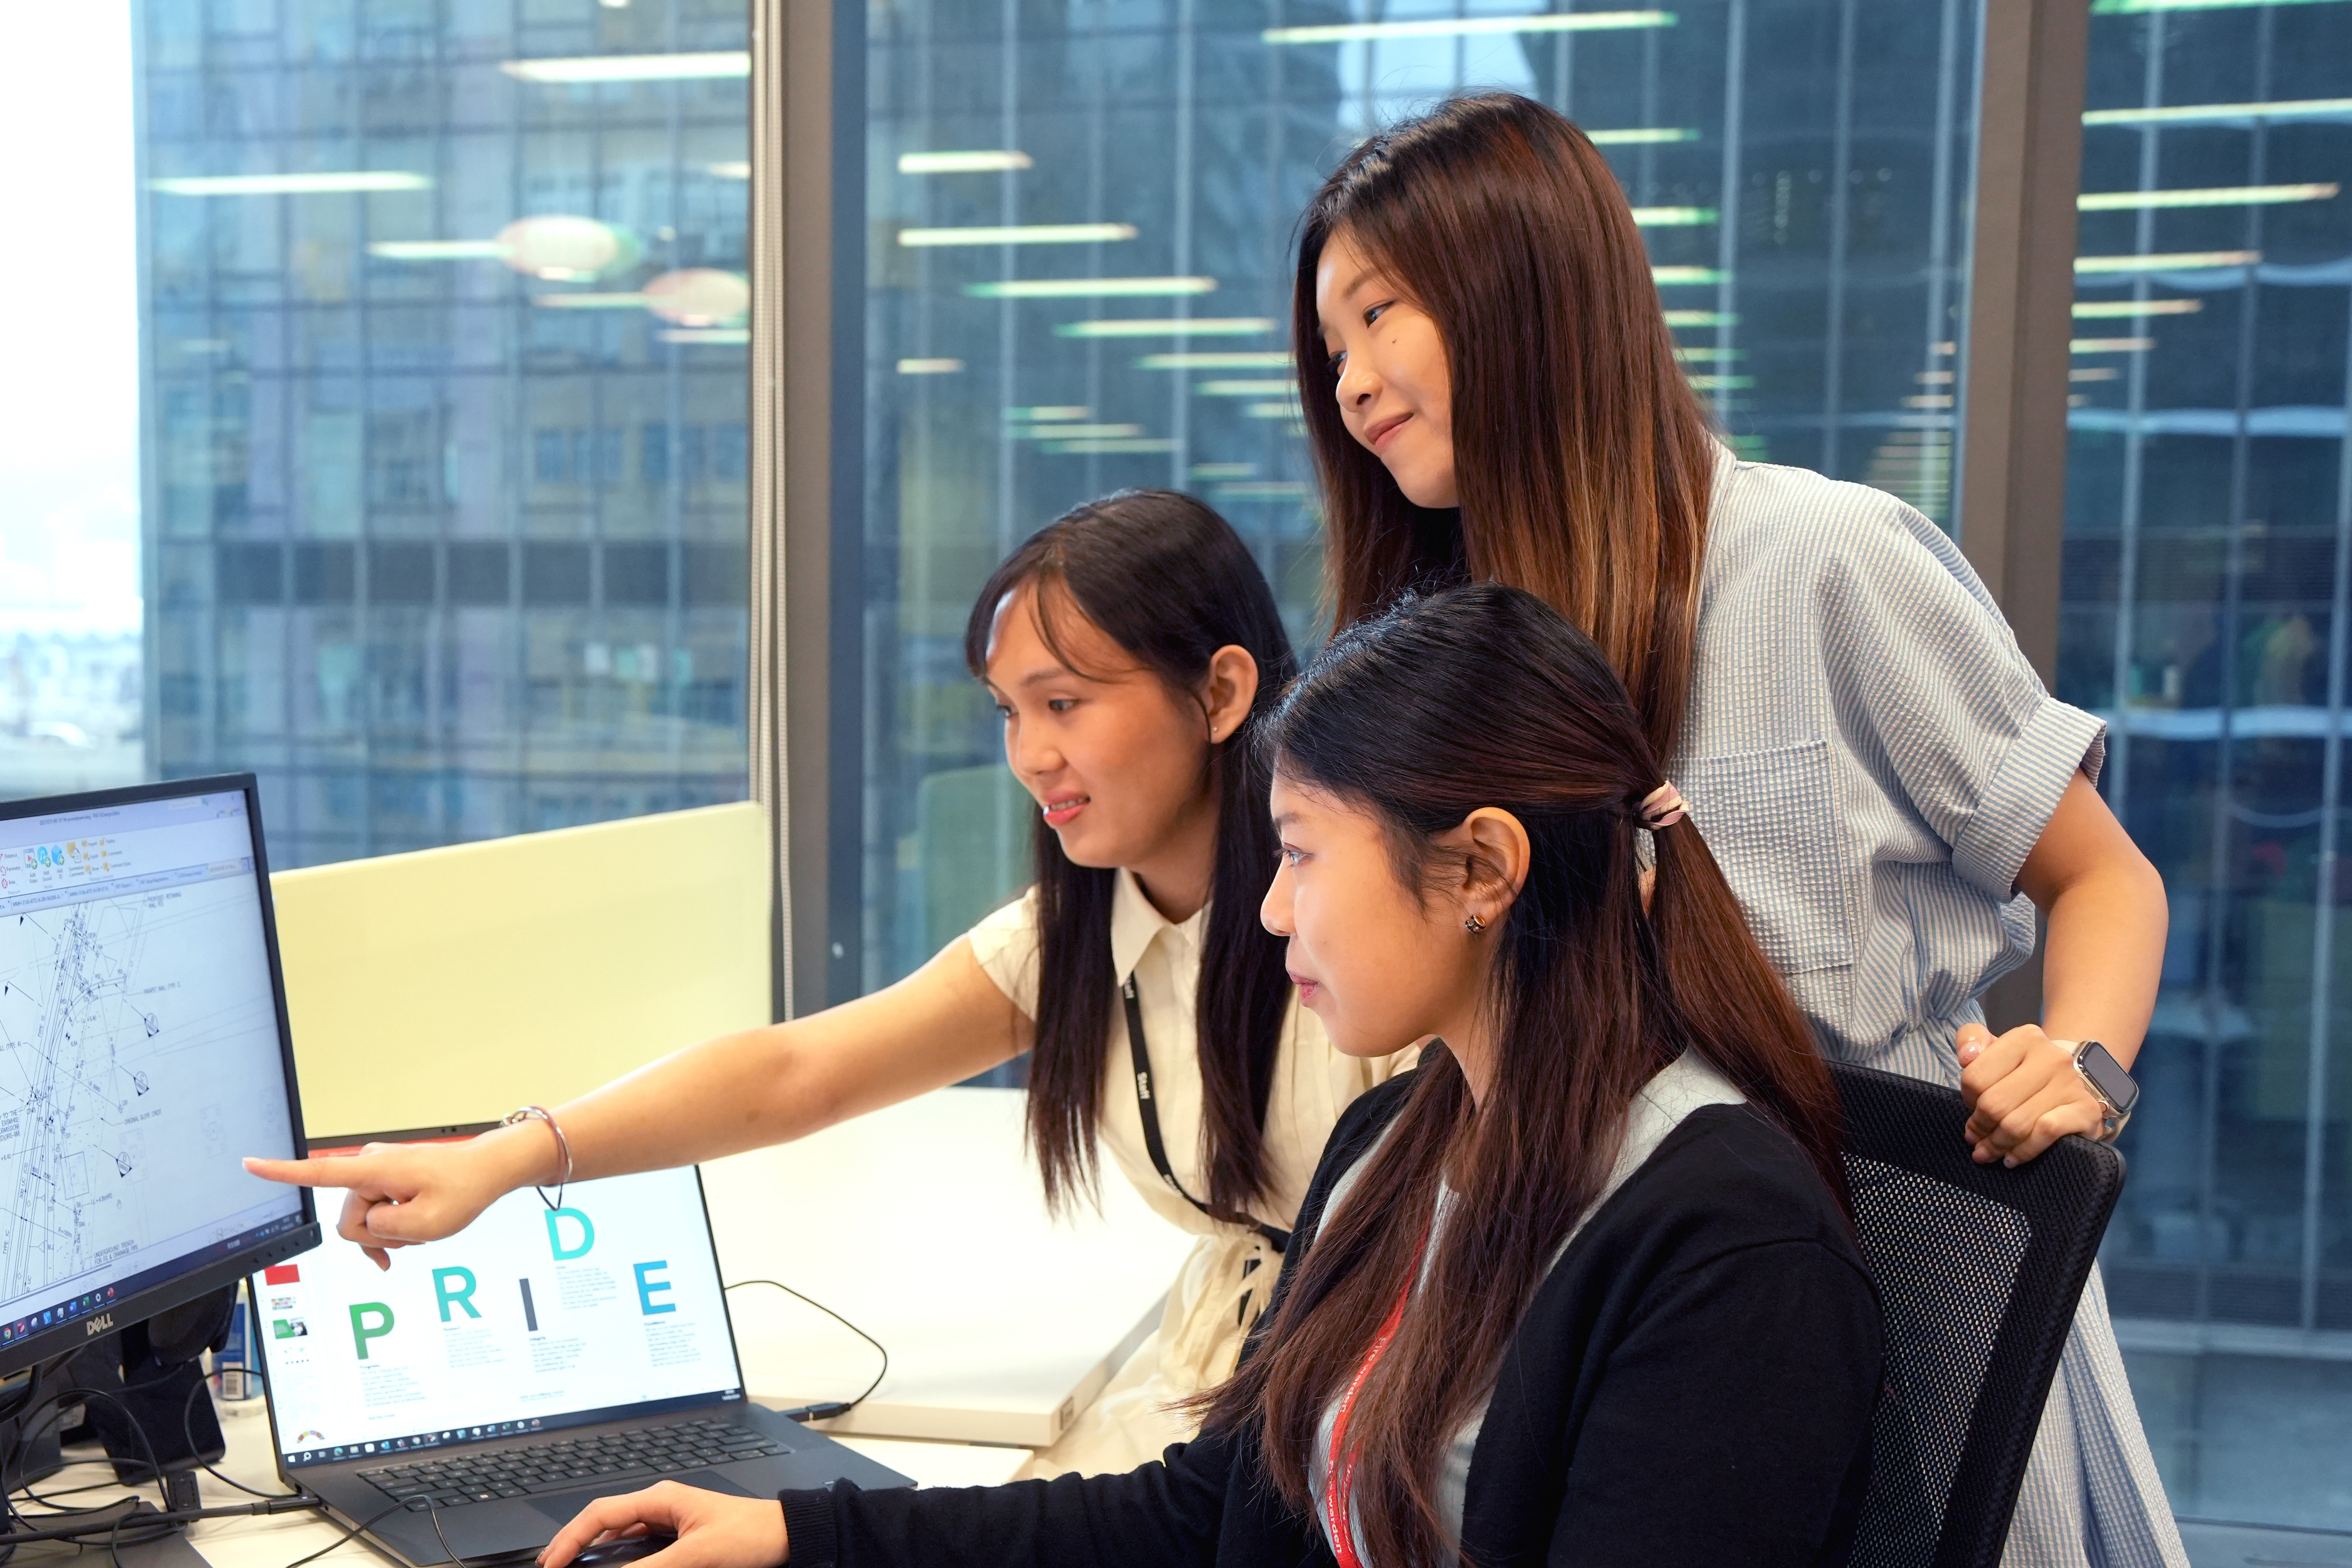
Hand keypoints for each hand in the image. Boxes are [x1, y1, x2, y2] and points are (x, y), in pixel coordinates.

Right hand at [242, 1126, 544, 1269]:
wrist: (486, 1172)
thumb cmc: (463, 1188)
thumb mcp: (426, 1224)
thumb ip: (384, 1230)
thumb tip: (369, 1226)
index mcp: (374, 1170)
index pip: (317, 1172)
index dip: (281, 1172)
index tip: (249, 1163)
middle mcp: (370, 1166)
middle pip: (348, 1221)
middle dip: (378, 1235)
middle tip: (414, 1230)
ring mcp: (377, 1173)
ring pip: (363, 1222)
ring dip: (391, 1232)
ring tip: (421, 1223)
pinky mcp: (384, 1181)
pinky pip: (373, 1215)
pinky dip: (390, 1230)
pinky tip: (409, 1234)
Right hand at [540, 1482, 788, 1567]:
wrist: (786, 1534)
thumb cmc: (751, 1534)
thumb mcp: (696, 1555)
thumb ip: (651, 1567)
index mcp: (661, 1498)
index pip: (600, 1513)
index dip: (570, 1538)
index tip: (551, 1562)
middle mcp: (661, 1505)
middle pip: (604, 1521)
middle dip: (574, 1542)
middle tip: (551, 1565)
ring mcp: (669, 1520)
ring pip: (619, 1534)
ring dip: (594, 1550)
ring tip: (571, 1566)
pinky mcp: (679, 1536)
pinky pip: (638, 1545)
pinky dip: (618, 1556)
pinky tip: (609, 1567)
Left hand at [1955, 1023, 2107, 1165]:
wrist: (2075, 1086)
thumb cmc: (2025, 1072)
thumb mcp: (1995, 1052)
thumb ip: (1971, 1041)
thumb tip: (1966, 1056)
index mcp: (2025, 1038)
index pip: (1975, 1076)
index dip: (1967, 1098)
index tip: (1970, 1107)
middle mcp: (2052, 1056)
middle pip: (1995, 1104)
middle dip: (1979, 1127)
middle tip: (1974, 1138)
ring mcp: (2071, 1084)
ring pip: (2016, 1123)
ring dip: (1996, 1144)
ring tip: (1988, 1152)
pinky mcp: (2085, 1110)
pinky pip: (2044, 1133)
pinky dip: (2023, 1150)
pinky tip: (2012, 1158)